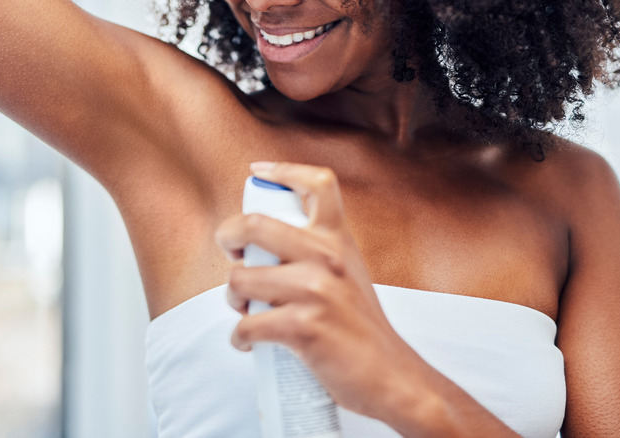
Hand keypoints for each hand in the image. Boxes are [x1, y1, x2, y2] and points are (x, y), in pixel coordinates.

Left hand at [214, 161, 418, 418]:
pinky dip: (239, 338)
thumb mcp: (350, 273)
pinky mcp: (303, 326)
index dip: (283, 170)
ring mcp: (315, 291)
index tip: (258, 171)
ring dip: (233, 298)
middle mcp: (327, 257)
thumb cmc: (362, 329)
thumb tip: (266, 247)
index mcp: (339, 240)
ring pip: (241, 280)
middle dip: (228, 237)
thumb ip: (319, 253)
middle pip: (254, 224)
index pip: (318, 184)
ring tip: (245, 309)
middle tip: (231, 256)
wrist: (391, 377)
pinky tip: (249, 343)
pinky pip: (246, 324)